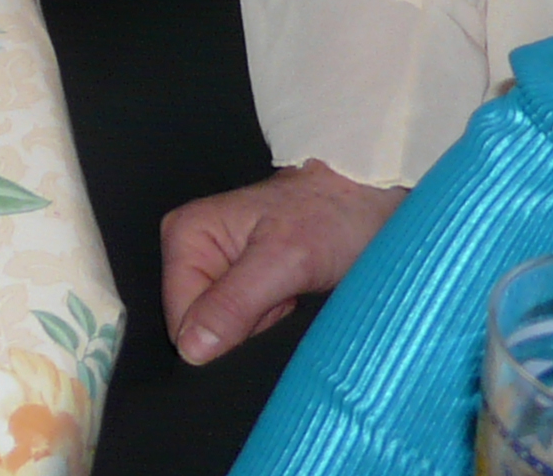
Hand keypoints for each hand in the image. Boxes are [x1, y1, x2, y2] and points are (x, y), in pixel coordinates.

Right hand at [162, 160, 405, 364]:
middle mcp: (191, 250)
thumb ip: (232, 305)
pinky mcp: (240, 281)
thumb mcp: (284, 262)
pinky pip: (243, 324)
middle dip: (243, 329)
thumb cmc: (330, 217)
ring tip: (289, 296)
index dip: (224, 333)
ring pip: (223, 329)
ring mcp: (216, 267)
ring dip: (261, 328)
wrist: (371, 200)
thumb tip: (189, 351)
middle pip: (198, 325)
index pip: (181, 319)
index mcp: (184, 236)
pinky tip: (289, 301)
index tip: (268, 309)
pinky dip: (270, 324)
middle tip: (282, 298)